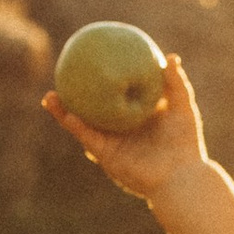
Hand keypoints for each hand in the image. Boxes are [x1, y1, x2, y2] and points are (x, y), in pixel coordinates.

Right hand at [42, 51, 209, 199]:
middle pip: (91, 108)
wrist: (181, 176)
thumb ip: (176, 84)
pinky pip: (87, 138)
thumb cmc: (185, 143)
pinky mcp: (106, 156)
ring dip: (63, 111)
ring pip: (81, 124)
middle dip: (75, 94)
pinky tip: (66, 113)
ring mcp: (110, 143)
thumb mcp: (182, 107)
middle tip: (63, 73)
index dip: (101, 82)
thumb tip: (172, 56)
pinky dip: (75, 126)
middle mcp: (118, 129)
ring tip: (49, 95)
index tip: (91, 62)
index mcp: (134, 116)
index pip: (113, 96)